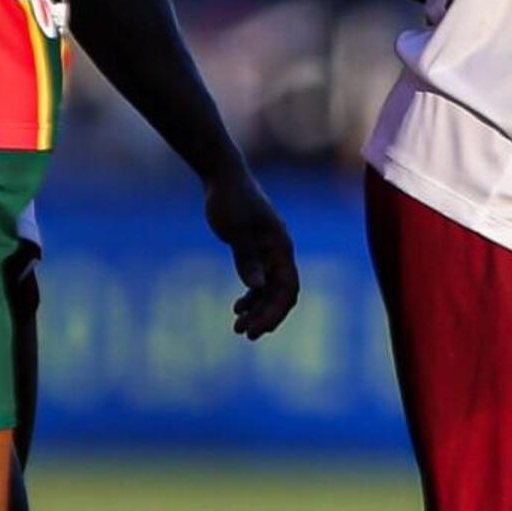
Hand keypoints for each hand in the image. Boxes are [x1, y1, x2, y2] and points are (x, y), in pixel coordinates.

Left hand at [204, 167, 298, 338]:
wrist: (223, 176)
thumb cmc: (230, 199)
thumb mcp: (236, 230)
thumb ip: (247, 257)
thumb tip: (257, 286)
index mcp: (280, 247)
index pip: (288, 289)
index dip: (275, 312)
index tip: (256, 330)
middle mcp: (279, 252)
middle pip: (280, 294)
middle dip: (265, 316)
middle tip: (243, 334)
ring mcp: (269, 252)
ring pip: (270, 290)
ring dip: (258, 310)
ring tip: (238, 327)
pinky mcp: (256, 250)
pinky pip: (260, 280)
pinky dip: (252, 296)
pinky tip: (238, 307)